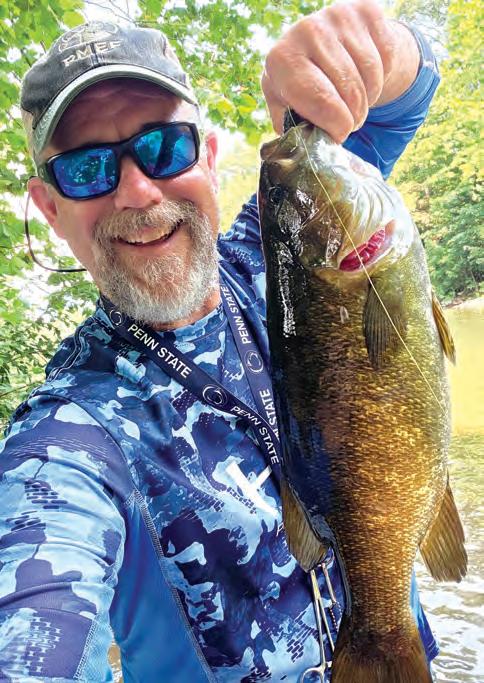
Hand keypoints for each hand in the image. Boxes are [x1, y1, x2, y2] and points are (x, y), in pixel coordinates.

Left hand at [261, 0, 417, 141]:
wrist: (317, 44)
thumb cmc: (300, 86)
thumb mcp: (286, 107)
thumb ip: (294, 128)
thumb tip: (310, 150)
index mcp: (282, 60)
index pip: (322, 101)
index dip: (338, 126)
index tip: (339, 135)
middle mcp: (306, 31)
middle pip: (350, 91)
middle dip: (354, 117)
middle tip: (350, 124)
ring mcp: (337, 16)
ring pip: (371, 75)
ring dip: (369, 99)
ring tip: (356, 103)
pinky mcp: (364, 10)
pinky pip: (386, 56)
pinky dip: (382, 77)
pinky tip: (365, 79)